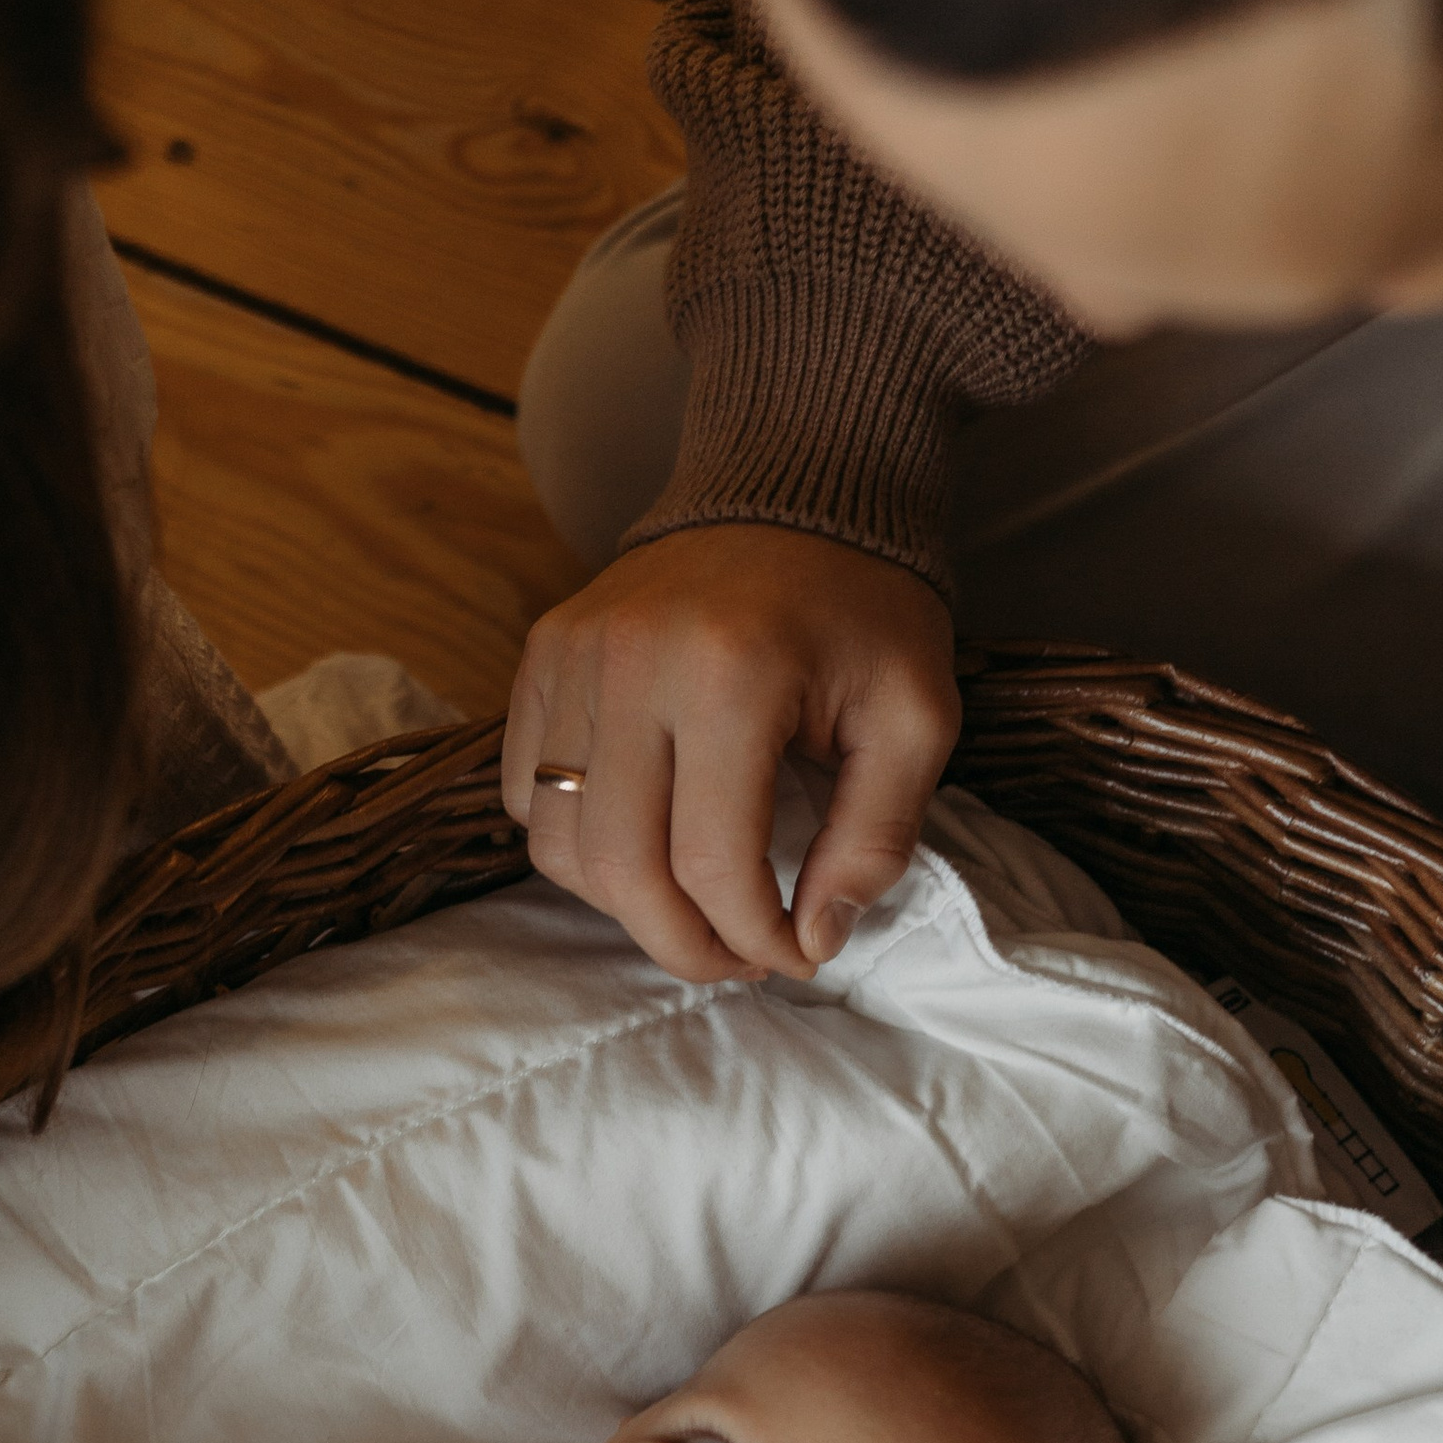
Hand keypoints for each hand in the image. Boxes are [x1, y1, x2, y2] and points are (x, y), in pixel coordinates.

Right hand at [501, 523, 958, 983]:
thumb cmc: (863, 607)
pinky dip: (577, 841)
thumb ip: (875, 837)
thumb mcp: (915, 717)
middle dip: (682, 944)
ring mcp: (573, 655)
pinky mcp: (543, 654)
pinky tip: (645, 839)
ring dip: (623, 904)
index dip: (756, 936)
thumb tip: (815, 938)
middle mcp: (633, 663)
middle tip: (737, 958)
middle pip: (621, 868)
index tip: (797, 952)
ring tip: (691, 906)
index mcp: (732, 675)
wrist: (795, 484)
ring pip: (558, 842)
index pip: (713, 863)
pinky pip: (527, 790)